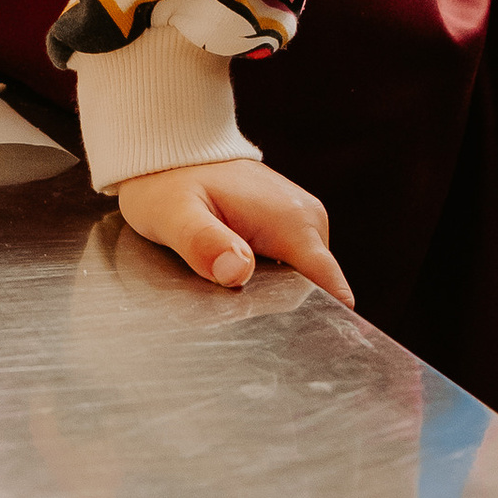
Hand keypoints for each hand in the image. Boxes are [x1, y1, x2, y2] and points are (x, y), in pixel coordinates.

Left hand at [115, 155, 353, 305]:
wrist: (169, 149)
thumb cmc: (168, 181)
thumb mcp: (173, 215)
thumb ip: (203, 243)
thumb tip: (238, 271)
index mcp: (292, 220)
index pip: (329, 288)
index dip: (317, 323)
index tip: (288, 348)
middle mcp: (308, 219)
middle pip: (311, 292)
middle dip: (276, 309)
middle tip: (226, 303)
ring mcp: (301, 220)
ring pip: (299, 282)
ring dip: (268, 294)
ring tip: (224, 283)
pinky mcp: (290, 223)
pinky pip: (288, 266)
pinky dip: (264, 279)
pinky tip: (232, 272)